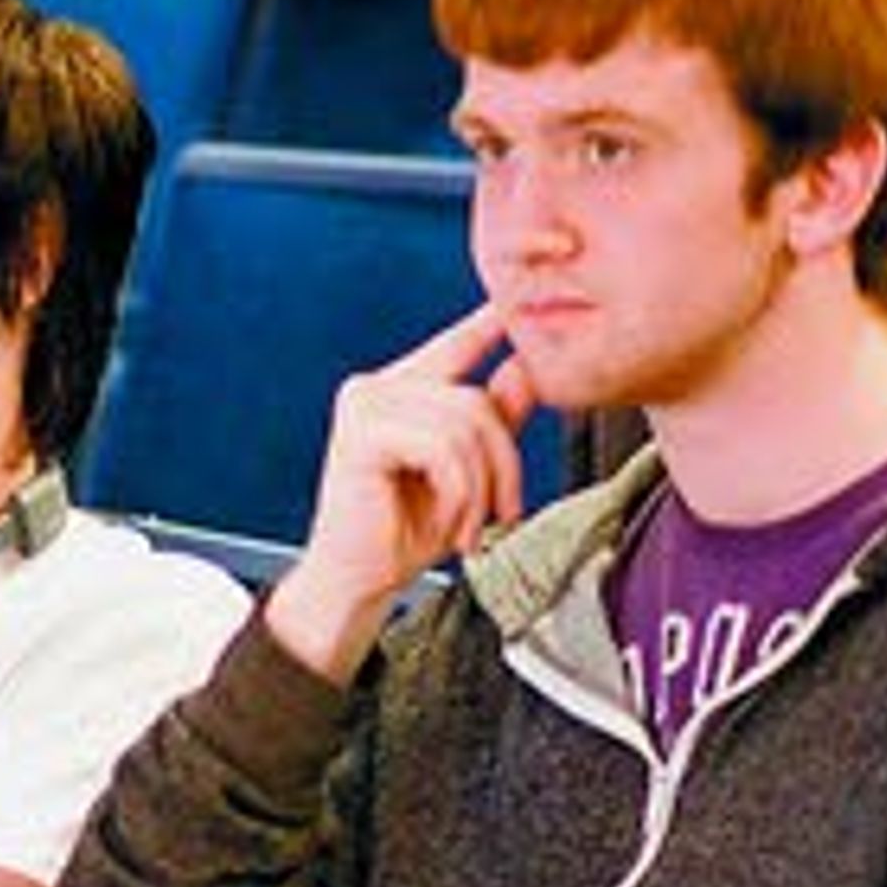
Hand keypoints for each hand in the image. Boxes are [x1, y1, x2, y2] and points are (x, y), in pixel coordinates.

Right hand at [261, 302, 536, 680]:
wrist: (358, 581)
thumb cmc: (405, 531)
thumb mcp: (469, 471)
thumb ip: (495, 418)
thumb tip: (528, 365)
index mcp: (400, 391)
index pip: (456, 344)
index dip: (488, 323)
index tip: (515, 304)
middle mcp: (377, 388)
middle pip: (476, 401)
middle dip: (504, 465)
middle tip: (503, 514)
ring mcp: (365, 405)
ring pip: (465, 427)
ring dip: (482, 489)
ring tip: (473, 528)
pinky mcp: (362, 434)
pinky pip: (442, 449)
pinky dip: (460, 494)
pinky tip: (451, 525)